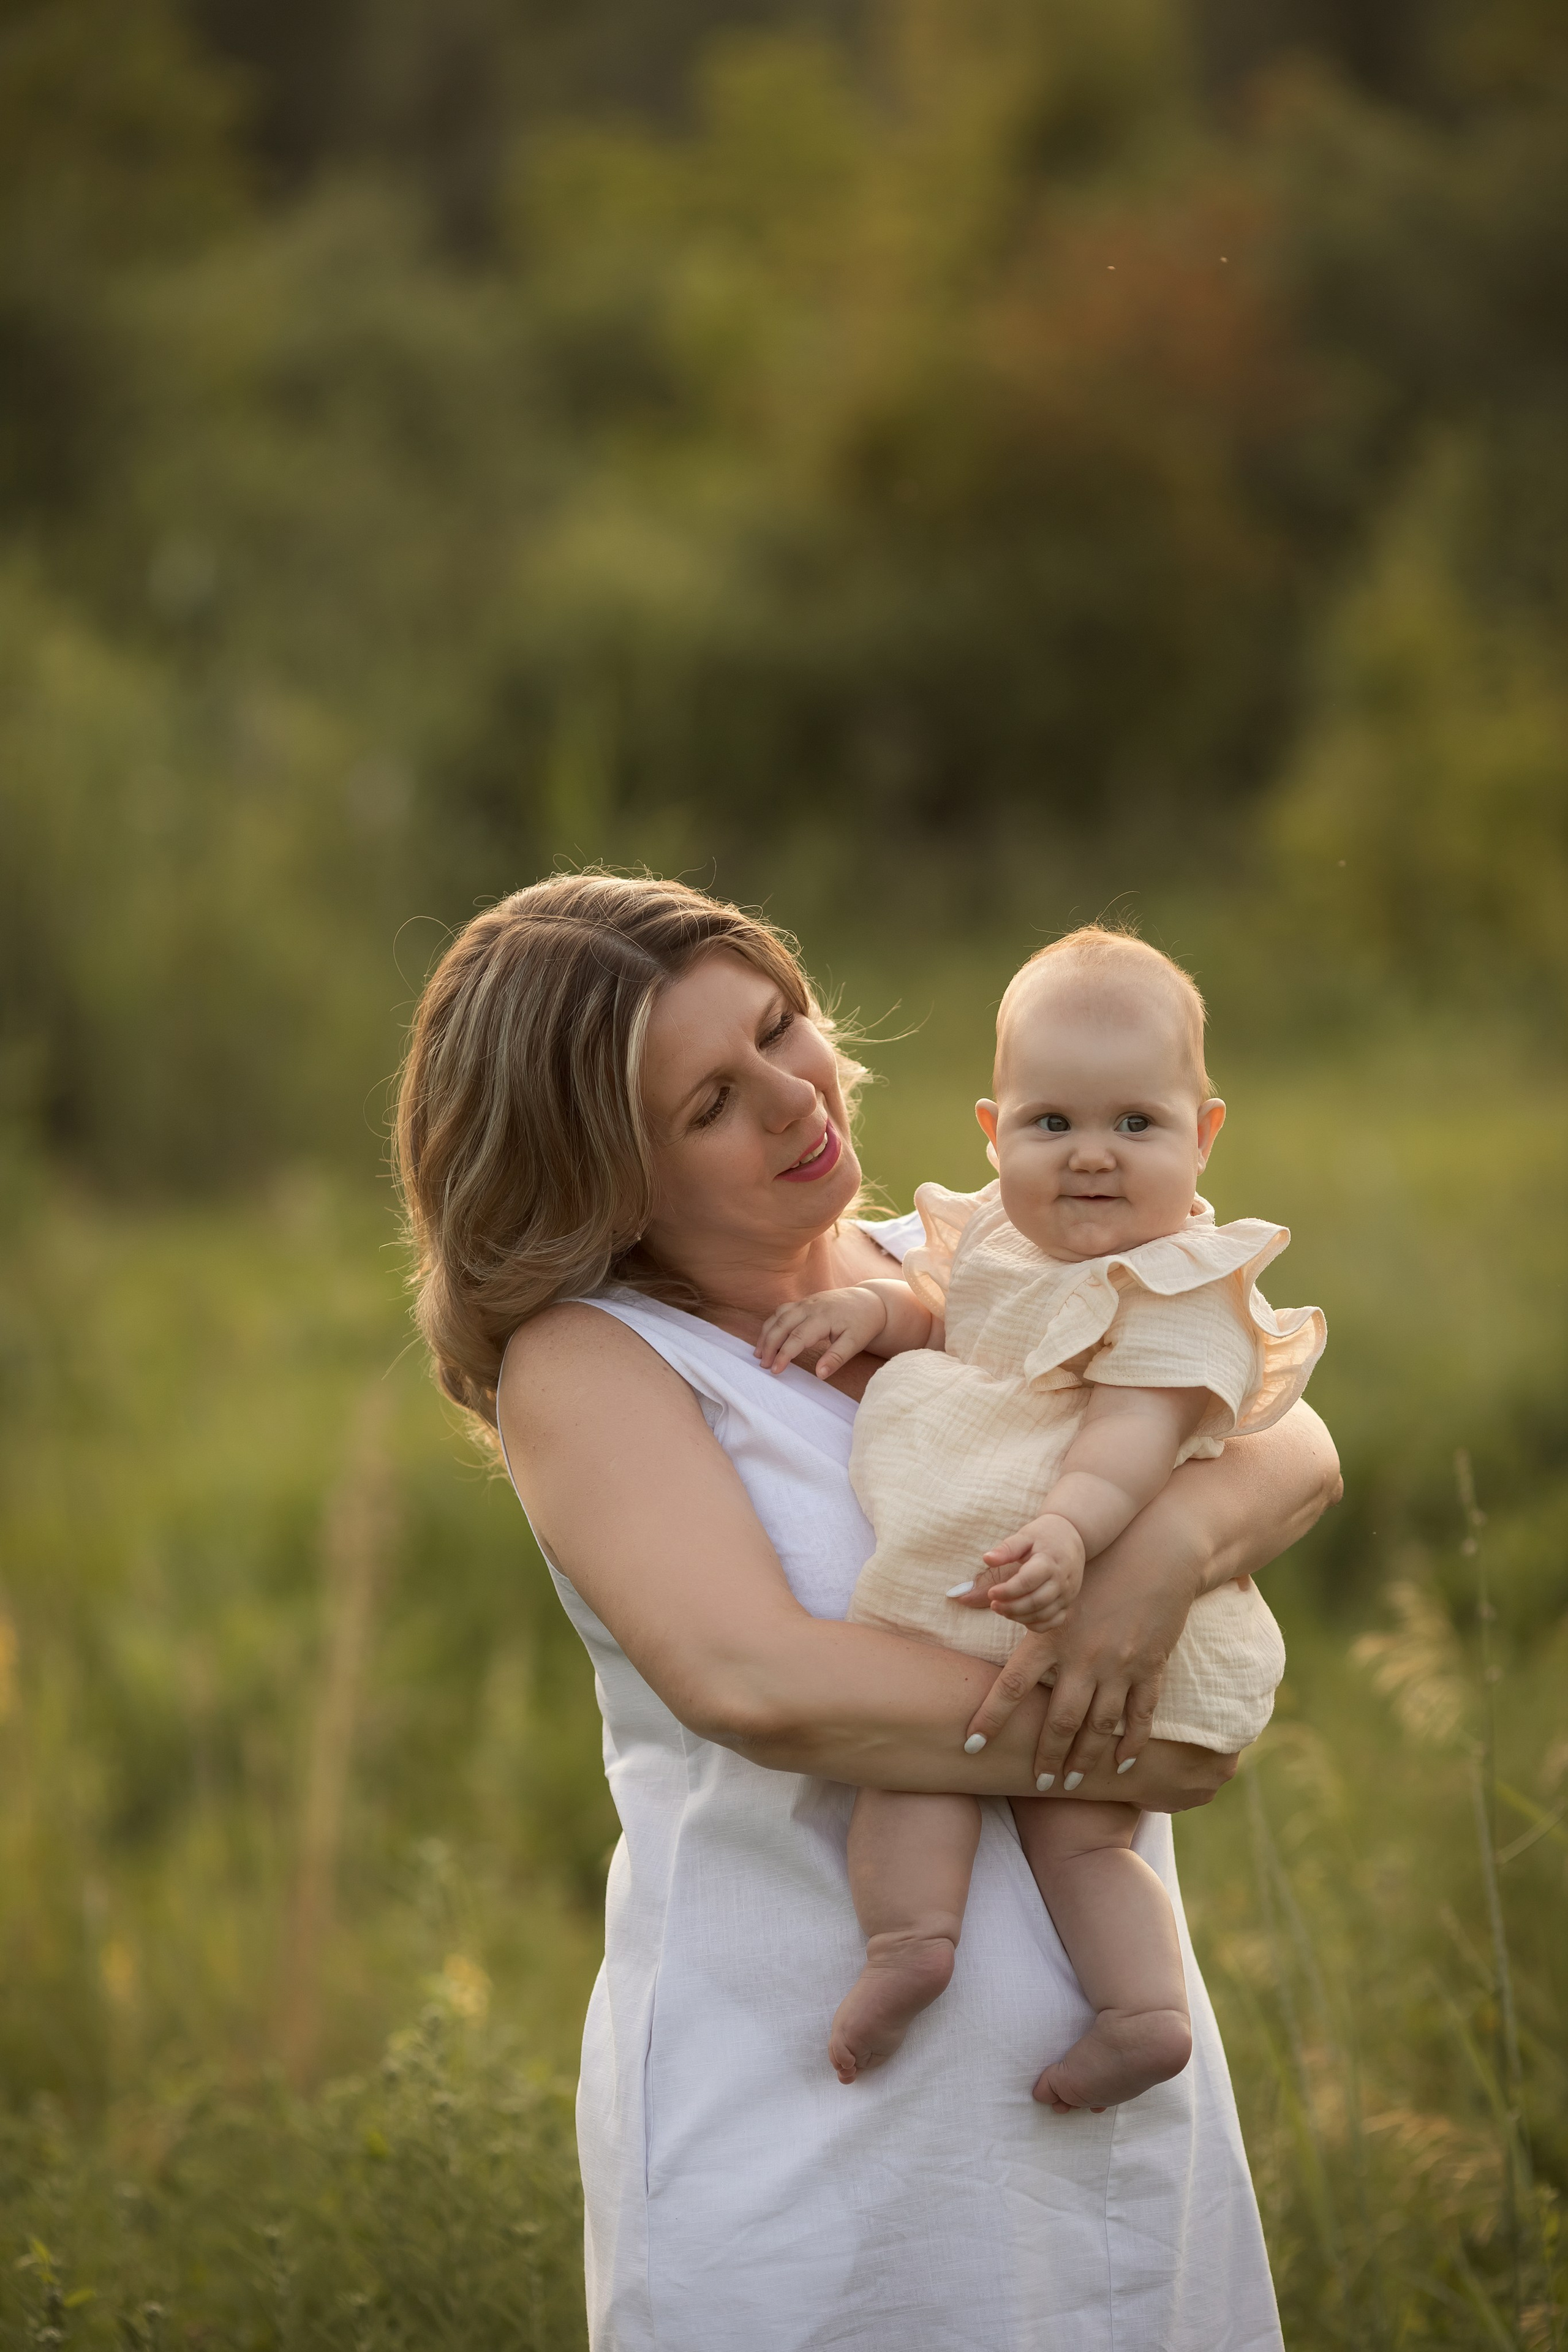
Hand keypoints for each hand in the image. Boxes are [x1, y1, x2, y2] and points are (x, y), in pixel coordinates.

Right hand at [756, 1287, 887, 1379]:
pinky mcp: (803, 1302)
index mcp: (823, 1317)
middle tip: (762, 1364)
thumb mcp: (855, 1342)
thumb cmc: (863, 1322)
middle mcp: (810, 1307)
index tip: (775, 1370)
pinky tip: (768, 1337)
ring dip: (766, 1334)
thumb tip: (819, 1374)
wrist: (869, 1301)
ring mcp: (805, 1302)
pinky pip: (781, 1311)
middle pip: (781, 1325)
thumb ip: (836, 1358)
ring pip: (778, 1316)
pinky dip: (771, 1324)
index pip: (797, 1337)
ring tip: (759, 1353)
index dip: (784, 1354)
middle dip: (768, 1345)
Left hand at [958, 1501, 1206, 1790]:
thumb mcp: (1046, 1579)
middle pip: (1060, 1720)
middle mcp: (1084, 1657)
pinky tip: (1122, 1766)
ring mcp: (1120, 1667)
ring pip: (1100, 1727)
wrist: (1156, 1551)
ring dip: (1085, 1760)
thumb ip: (995, 1591)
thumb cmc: (1095, 1564)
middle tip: (1035, 1782)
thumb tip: (952, 1595)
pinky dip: (1132, 1744)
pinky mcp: (1151, 1669)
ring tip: (1072, 1784)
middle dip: (1046, 1757)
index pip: (1012, 1685)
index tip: (970, 1747)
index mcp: (1051, 1636)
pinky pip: (1141, 1716)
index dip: (990, 1719)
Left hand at [970, 1511, 1084, 1628]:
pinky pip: (1054, 1621)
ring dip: (1020, 1617)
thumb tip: (986, 1559)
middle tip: (994, 1604)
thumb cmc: (1045, 1536)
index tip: (991, 1592)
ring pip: (1044, 1615)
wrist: (1074, 1536)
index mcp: (1049, 1562)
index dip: (1007, 1591)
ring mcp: (1067, 1594)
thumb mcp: (1025, 1536)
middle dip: (1011, 1607)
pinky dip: (1036, 1624)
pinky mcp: (1068, 1602)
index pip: (1027, 1582)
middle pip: (1035, 1602)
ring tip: (1003, 1610)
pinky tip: (1020, 1617)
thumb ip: (1007, 1548)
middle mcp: (1061, 1581)